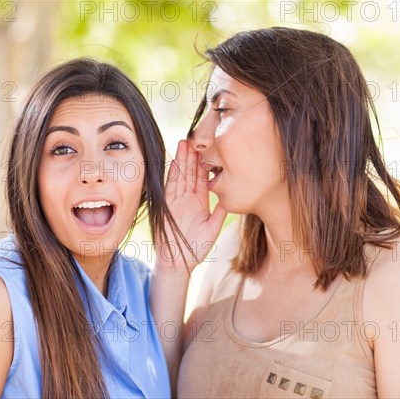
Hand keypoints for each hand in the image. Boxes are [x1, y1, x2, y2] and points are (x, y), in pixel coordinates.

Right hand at [158, 140, 226, 271]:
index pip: (204, 179)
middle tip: (197, 137)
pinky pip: (170, 186)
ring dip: (183, 160)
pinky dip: (173, 174)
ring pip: (181, 176)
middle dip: (194, 155)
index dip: (207, 163)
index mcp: (201, 202)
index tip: (210, 148)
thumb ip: (220, 211)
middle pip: (192, 172)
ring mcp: (177, 201)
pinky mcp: (167, 205)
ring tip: (185, 142)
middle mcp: (189, 199)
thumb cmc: (196, 248)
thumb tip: (232, 196)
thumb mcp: (213, 228)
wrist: (178, 263)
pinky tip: (175, 160)